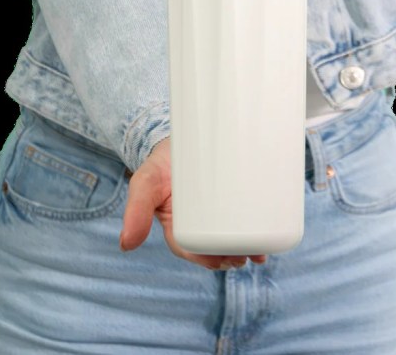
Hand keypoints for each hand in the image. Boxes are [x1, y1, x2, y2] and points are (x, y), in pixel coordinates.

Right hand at [119, 138, 267, 269]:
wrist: (180, 136)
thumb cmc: (161, 162)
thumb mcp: (146, 181)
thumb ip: (136, 209)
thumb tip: (126, 245)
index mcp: (178, 225)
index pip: (193, 248)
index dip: (209, 259)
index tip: (224, 261)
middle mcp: (199, 221)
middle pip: (217, 246)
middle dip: (233, 256)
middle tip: (248, 256)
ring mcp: (218, 209)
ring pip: (233, 235)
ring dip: (247, 247)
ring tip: (261, 252)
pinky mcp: (233, 194)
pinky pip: (245, 215)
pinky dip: (257, 227)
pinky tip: (270, 235)